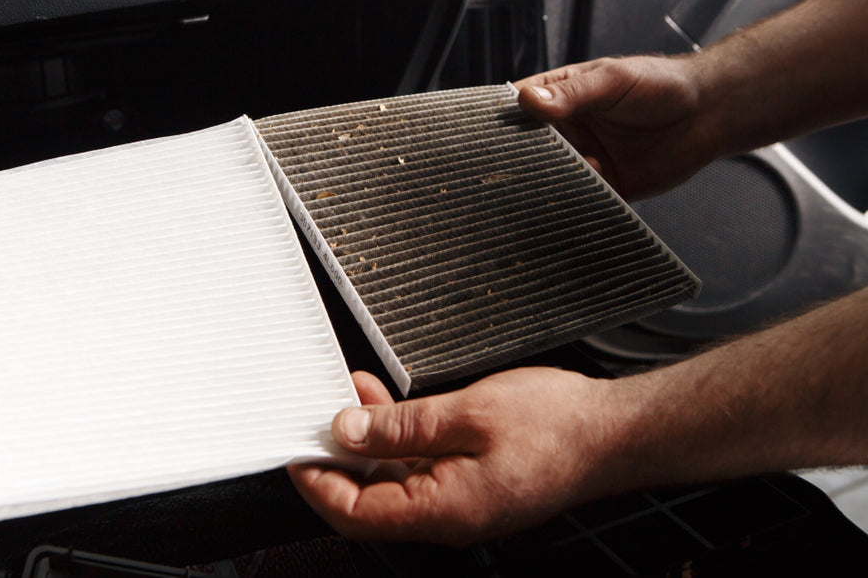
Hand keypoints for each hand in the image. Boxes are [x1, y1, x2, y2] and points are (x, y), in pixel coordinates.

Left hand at [288, 369, 621, 545]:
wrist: (615, 432)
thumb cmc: (557, 426)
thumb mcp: (467, 413)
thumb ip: (401, 428)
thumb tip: (348, 433)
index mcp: (443, 511)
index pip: (355, 513)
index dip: (317, 483)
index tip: (295, 450)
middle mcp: (449, 516)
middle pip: (370, 499)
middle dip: (338, 456)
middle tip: (317, 413)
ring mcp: (463, 501)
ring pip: (395, 480)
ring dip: (368, 442)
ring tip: (351, 395)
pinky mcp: (475, 483)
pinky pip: (423, 468)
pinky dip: (399, 439)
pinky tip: (389, 406)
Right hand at [514, 56, 717, 199]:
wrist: (707, 114)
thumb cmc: (660, 85)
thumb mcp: (611, 80)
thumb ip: (571, 93)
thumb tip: (528, 101)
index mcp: (560, 97)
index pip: (518, 109)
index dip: (501, 120)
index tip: (485, 132)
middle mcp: (566, 131)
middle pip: (527, 148)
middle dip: (519, 157)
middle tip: (515, 163)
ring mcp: (582, 159)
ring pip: (549, 176)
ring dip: (547, 180)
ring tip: (550, 178)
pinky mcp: (602, 186)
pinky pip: (578, 198)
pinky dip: (573, 199)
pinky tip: (580, 189)